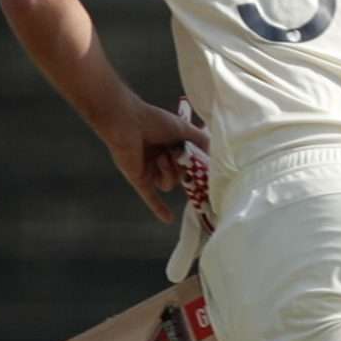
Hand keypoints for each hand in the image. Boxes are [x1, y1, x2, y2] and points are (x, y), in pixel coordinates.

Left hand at [97, 96, 208, 223]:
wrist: (126, 122)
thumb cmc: (154, 121)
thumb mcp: (184, 128)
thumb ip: (201, 140)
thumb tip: (214, 156)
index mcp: (172, 147)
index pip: (190, 163)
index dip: (197, 165)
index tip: (207, 168)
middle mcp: (162, 160)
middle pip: (182, 175)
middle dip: (182, 165)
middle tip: (180, 155)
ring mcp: (150, 171)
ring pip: (169, 184)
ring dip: (169, 171)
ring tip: (162, 157)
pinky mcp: (139, 179)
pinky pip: (151, 197)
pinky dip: (158, 208)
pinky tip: (168, 219)